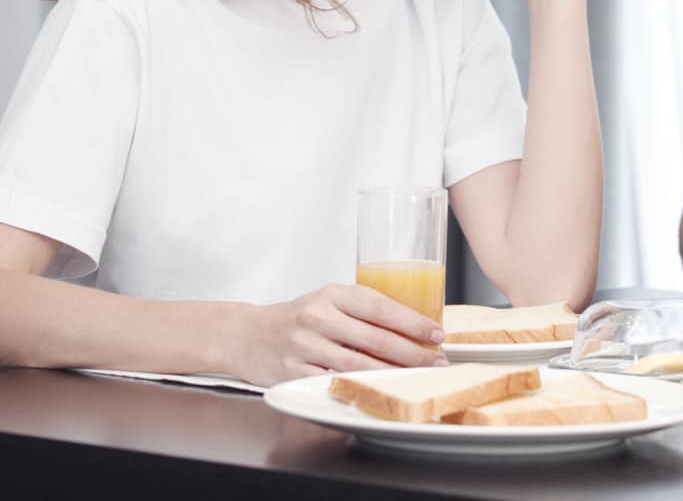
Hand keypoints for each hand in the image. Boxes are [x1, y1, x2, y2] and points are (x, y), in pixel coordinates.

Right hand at [231, 284, 447, 385]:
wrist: (246, 335)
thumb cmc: (298, 317)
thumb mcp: (329, 300)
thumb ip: (363, 310)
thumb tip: (414, 325)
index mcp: (332, 294)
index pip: (381, 307)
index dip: (413, 321)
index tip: (437, 333)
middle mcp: (318, 317)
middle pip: (375, 338)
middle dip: (412, 352)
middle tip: (436, 360)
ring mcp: (304, 346)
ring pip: (359, 364)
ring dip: (393, 373)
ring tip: (417, 377)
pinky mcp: (292, 373)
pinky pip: (334, 382)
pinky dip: (360, 387)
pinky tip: (380, 390)